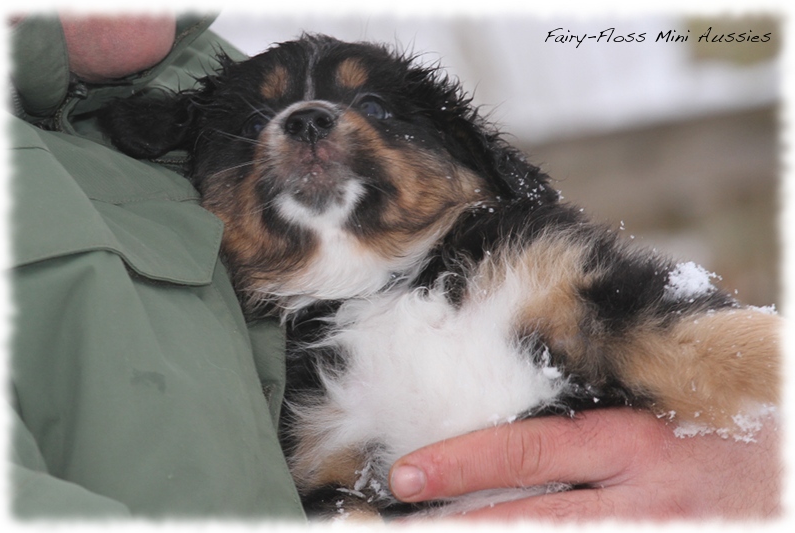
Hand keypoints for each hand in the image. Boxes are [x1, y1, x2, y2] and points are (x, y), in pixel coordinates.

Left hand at [388, 408, 780, 520]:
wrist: (790, 474)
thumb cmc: (720, 427)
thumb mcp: (658, 408)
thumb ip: (592, 417)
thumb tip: (520, 419)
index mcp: (629, 440)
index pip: (528, 450)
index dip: (462, 463)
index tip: (408, 473)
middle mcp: (640, 497)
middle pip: (533, 519)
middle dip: (461, 526)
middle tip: (398, 527)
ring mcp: (657, 531)